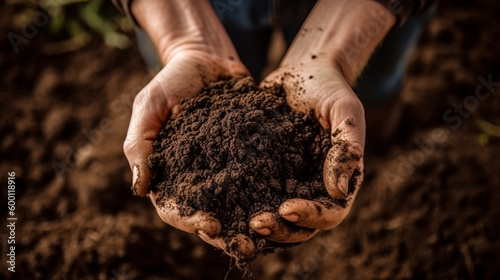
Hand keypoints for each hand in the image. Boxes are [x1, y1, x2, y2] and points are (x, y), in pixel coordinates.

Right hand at [123, 50, 254, 258]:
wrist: (206, 59)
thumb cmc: (171, 82)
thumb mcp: (148, 107)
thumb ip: (140, 144)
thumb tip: (139, 189)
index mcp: (170, 174)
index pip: (175, 208)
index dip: (190, 220)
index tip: (209, 225)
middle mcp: (199, 178)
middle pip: (209, 213)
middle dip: (226, 232)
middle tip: (245, 243)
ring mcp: (225, 168)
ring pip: (237, 203)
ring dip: (250, 221)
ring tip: (268, 231)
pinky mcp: (249, 155)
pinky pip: (259, 177)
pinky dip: (270, 193)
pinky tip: (285, 202)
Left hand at [247, 0, 393, 244]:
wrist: (300, 75)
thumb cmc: (328, 89)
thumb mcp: (345, 111)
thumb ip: (347, 148)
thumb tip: (340, 192)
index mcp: (337, 182)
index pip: (330, 213)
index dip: (311, 217)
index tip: (287, 209)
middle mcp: (312, 190)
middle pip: (301, 227)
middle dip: (279, 230)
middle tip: (255, 224)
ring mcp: (286, 185)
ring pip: (275, 220)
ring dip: (259, 227)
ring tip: (234, 223)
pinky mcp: (262, 176)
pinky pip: (252, 197)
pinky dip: (238, 208)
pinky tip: (217, 206)